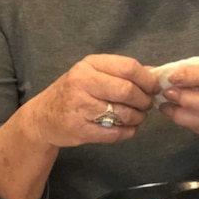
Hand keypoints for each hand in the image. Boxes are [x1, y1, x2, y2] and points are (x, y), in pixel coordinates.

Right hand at [23, 54, 159, 147]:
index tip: (155, 87)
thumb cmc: (74, 92)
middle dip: (144, 100)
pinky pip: (115, 133)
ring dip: (138, 118)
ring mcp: (80, 107)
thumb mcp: (93, 73)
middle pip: (128, 91)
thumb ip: (122, 71)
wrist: (43, 117)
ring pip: (123, 114)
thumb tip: (155, 73)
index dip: (147, 79)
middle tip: (147, 105)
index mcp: (89, 64)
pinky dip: (128, 132)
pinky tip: (127, 128)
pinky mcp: (80, 130)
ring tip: (137, 117)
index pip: (128, 67)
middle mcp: (82, 82)